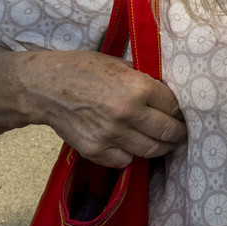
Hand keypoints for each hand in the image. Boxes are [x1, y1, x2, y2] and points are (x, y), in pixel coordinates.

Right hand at [17, 50, 186, 167]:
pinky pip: (125, 161)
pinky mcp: (95, 150)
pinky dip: (131, 155)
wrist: (44, 87)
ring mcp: (111, 135)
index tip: (182, 115)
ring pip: (151, 150)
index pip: (174, 107)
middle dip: (178, 133)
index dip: (180, 112)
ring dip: (161, 148)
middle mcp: (128, 113)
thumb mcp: (121, 64)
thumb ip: (145, 80)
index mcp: (139, 88)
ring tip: (163, 143)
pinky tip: (131, 146)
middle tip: (180, 133)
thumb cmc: (83, 69)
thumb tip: (167, 95)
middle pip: (168, 132)